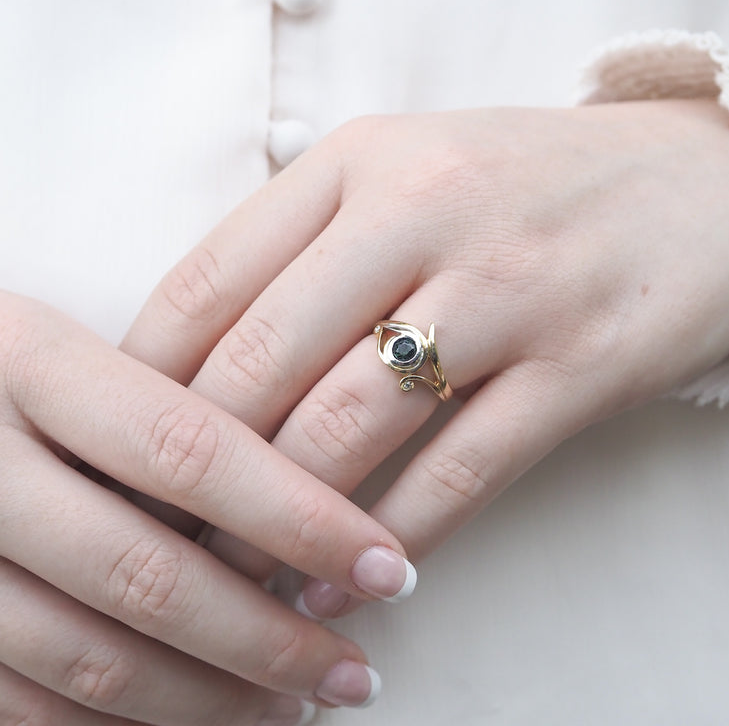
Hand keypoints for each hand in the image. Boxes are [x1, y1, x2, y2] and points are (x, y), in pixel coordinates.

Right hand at [0, 293, 412, 723]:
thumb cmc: (2, 369)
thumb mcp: (66, 343)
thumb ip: (164, 394)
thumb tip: (307, 481)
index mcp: (27, 361)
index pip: (191, 449)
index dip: (299, 517)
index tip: (388, 567)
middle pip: (149, 574)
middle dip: (268, 639)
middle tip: (355, 673)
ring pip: (91, 661)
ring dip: (211, 701)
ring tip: (298, 704)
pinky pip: (29, 706)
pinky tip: (202, 720)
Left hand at [123, 101, 728, 616]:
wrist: (700, 184)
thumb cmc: (531, 185)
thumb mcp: (410, 171)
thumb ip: (311, 243)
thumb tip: (205, 358)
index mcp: (362, 160)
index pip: (207, 280)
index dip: (147, 378)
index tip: (129, 444)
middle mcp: (425, 211)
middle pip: (262, 361)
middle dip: (196, 465)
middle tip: (167, 527)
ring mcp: (507, 289)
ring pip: (348, 427)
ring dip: (280, 520)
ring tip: (243, 573)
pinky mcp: (579, 365)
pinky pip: (458, 474)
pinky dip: (386, 546)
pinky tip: (345, 585)